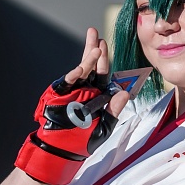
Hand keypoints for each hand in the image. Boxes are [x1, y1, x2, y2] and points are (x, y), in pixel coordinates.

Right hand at [17, 28, 119, 184]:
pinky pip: (67, 82)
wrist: (62, 148)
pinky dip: (74, 75)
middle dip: (93, 50)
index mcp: (97, 96)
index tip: (106, 45)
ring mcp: (73, 91)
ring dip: (88, 59)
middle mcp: (85, 90)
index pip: (103, 75)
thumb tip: (124, 93)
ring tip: (95, 45)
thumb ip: (113, 110)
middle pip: (91, 67)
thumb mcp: (104, 127)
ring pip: (81, 71)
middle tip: (96, 35)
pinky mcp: (60, 94)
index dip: (105, 61)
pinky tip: (80, 68)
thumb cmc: (83, 140)